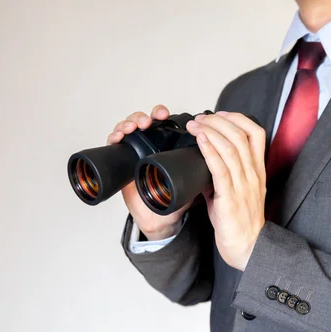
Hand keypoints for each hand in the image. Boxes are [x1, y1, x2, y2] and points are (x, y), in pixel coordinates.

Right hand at [107, 105, 190, 239]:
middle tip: (148, 121)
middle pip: (143, 121)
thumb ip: (201, 167)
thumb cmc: (173, 198)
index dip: (160, 114)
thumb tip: (216, 154)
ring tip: (133, 127)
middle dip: (143, 116)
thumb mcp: (191, 179)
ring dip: (129, 123)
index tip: (165, 114)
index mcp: (166, 145)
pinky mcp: (122, 161)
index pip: (161, 122)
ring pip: (129, 128)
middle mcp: (149, 145)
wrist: (159, 218)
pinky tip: (118, 136)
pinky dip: (114, 136)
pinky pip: (115, 144)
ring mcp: (134, 151)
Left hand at [186, 112, 266, 270]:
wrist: (248, 249)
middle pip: (241, 135)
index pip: (257, 133)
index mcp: (257, 171)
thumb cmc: (240, 222)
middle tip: (200, 117)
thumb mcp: (236, 192)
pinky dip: (210, 150)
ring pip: (232, 148)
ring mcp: (244, 186)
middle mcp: (253, 174)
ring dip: (211, 131)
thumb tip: (203, 162)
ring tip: (195, 124)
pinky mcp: (230, 198)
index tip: (219, 114)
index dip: (238, 118)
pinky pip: (221, 169)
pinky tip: (200, 140)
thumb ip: (223, 176)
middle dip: (219, 120)